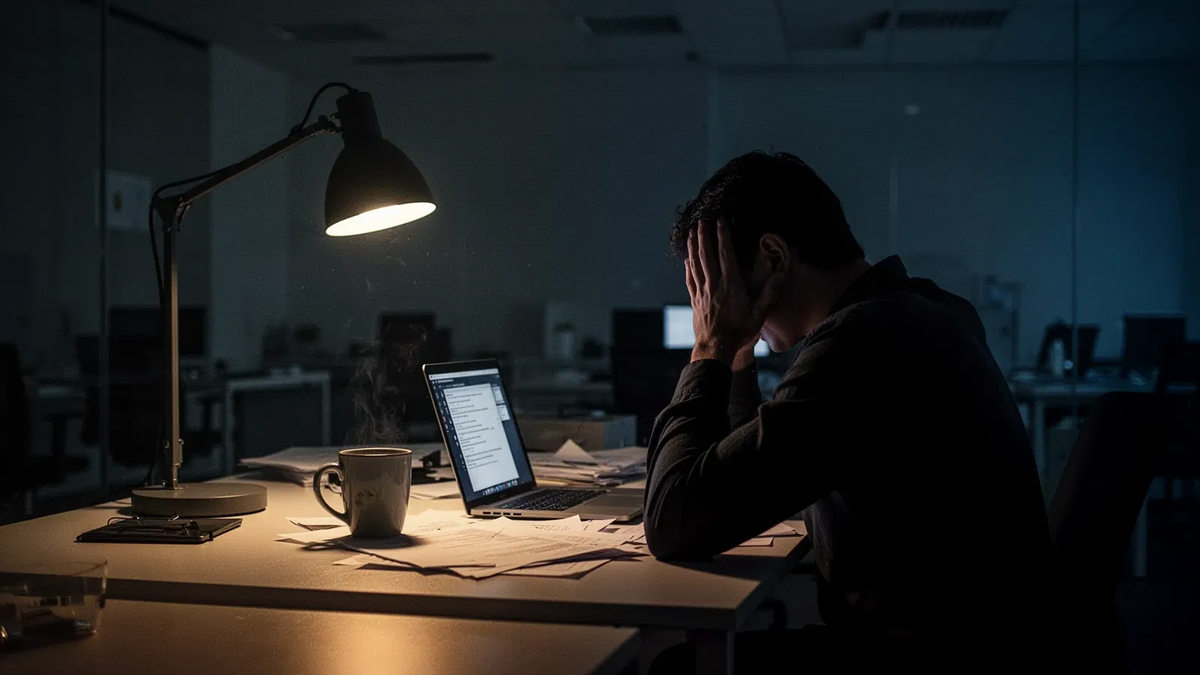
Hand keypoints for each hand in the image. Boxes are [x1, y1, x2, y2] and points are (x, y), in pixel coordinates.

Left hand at [686, 220, 779, 364]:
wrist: (715, 349)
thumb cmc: (739, 332)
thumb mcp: (760, 315)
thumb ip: (770, 294)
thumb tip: (782, 275)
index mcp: (731, 285)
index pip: (725, 254)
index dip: (722, 236)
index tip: (720, 221)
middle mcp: (714, 285)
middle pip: (707, 255)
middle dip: (704, 235)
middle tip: (702, 220)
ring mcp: (702, 292)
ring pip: (695, 264)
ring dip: (693, 246)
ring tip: (691, 232)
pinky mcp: (695, 301)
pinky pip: (690, 278)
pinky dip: (688, 266)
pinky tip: (687, 259)